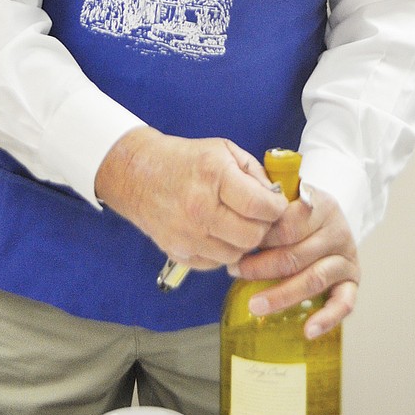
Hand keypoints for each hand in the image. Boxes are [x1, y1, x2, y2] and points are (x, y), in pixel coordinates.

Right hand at [94, 128, 285, 269]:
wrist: (137, 176)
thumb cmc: (184, 160)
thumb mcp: (224, 151)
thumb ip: (255, 173)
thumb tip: (277, 197)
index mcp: (213, 176)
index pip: (259, 206)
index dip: (276, 208)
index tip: (276, 204)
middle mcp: (199, 209)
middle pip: (252, 236)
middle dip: (263, 227)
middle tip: (259, 215)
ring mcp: (187, 236)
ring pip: (237, 255)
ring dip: (243, 241)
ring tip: (237, 222)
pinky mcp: (179, 254)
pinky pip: (217, 263)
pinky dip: (224, 251)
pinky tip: (218, 232)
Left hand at [227, 187, 359, 337]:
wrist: (330, 223)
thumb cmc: (299, 213)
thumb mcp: (288, 199)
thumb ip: (268, 206)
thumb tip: (235, 224)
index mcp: (322, 205)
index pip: (287, 223)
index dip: (260, 237)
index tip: (236, 244)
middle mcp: (338, 231)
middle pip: (296, 254)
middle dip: (261, 267)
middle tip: (235, 272)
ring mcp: (347, 258)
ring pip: (313, 279)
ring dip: (282, 295)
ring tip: (255, 305)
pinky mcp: (352, 282)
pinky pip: (344, 303)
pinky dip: (327, 318)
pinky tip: (308, 330)